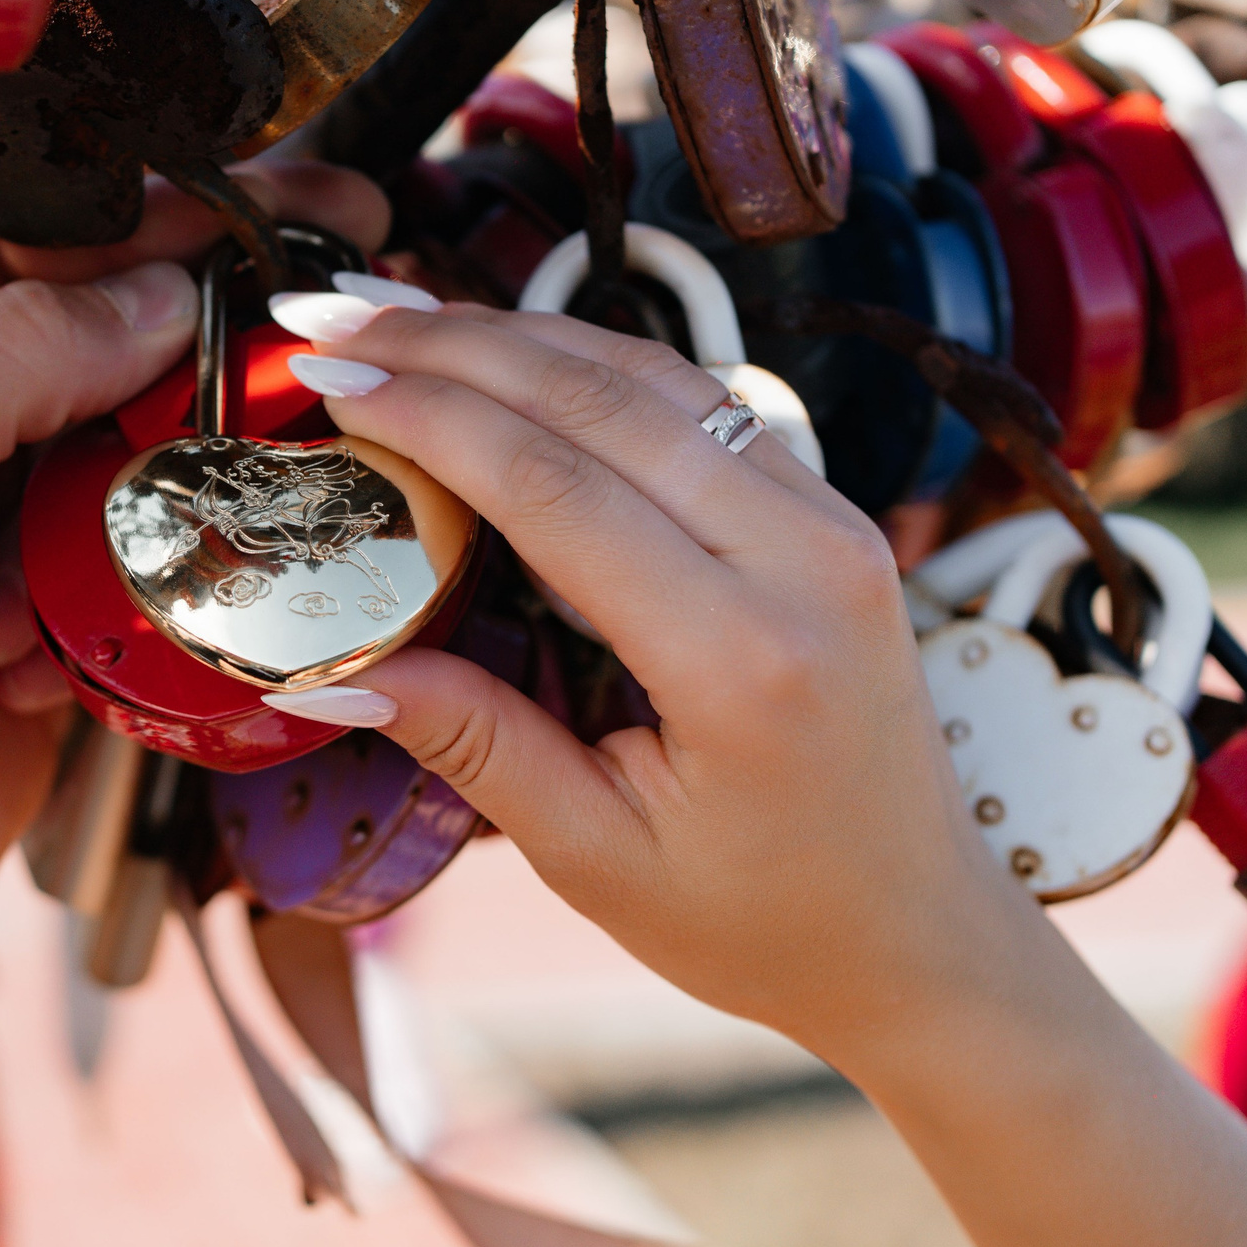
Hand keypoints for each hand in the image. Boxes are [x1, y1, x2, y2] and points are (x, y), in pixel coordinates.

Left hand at [0, 165, 386, 1156]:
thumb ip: (9, 352)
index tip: (254, 200)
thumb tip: (157, 287)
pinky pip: (136, 544)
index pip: (4, 218)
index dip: (133, 205)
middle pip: (87, 316)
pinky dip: (125, 585)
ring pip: (128, 433)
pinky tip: (44, 651)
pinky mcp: (43, 597)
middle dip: (175, 334)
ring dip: (143, 482)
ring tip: (131, 531)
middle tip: (300, 308)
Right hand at [284, 302, 1246, 1246]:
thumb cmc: (764, 921)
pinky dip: (592, 365)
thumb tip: (328, 670)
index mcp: (745, 660)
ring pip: (655, 377)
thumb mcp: (599, 859)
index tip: (329, 369)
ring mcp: (832, 524)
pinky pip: (700, 403)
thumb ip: (474, 745)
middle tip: (335, 312)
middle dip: (453, 345)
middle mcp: (806, 562)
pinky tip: (508, 354)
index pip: (557, 486)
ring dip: (519, 335)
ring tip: (397, 316)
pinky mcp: (831, 514)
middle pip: (602, 400)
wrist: (919, 934)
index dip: (431, 413)